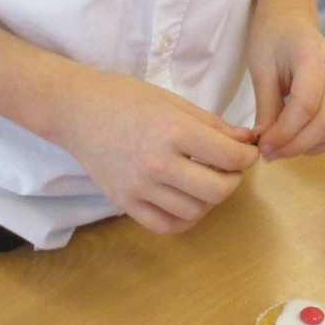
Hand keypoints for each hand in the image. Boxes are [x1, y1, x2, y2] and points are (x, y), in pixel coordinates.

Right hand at [54, 66, 260, 234]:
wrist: (77, 111)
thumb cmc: (127, 98)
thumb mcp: (174, 101)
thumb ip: (212, 124)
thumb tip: (246, 142)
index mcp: (173, 130)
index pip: (229, 157)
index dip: (247, 157)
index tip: (246, 153)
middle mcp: (157, 163)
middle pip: (217, 191)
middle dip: (233, 180)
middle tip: (228, 169)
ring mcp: (139, 187)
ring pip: (195, 212)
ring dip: (209, 200)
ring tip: (203, 181)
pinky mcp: (124, 203)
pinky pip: (166, 226)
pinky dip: (184, 218)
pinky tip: (185, 200)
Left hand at [246, 8, 324, 159]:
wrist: (291, 19)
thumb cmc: (271, 38)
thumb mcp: (261, 69)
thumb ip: (266, 107)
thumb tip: (265, 144)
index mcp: (315, 57)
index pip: (306, 105)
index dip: (285, 132)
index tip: (262, 147)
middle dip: (297, 145)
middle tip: (269, 154)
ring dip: (308, 147)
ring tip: (280, 150)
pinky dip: (319, 143)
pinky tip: (296, 142)